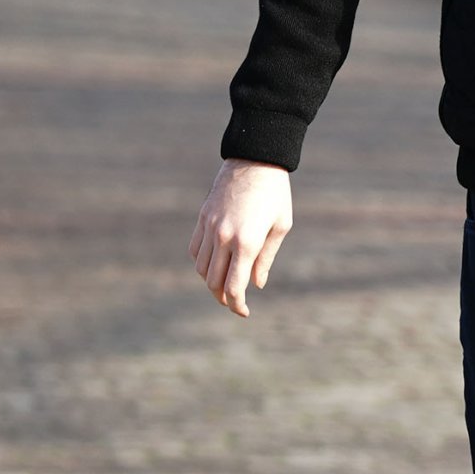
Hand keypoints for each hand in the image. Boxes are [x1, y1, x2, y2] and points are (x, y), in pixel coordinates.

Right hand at [188, 159, 293, 319]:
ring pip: (201, 268)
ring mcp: (209, 227)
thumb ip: (266, 258)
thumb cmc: (275, 195)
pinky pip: (194, 249)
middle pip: (213, 282)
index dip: (237, 305)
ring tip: (225, 285)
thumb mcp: (280, 227)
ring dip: (210, 282)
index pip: (233, 287)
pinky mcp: (202, 218)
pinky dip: (201, 262)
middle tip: (235, 303)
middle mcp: (224, 237)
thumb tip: (255, 284)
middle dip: (224, 298)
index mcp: (247, 243)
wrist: (255, 160)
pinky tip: (215, 265)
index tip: (244, 312)